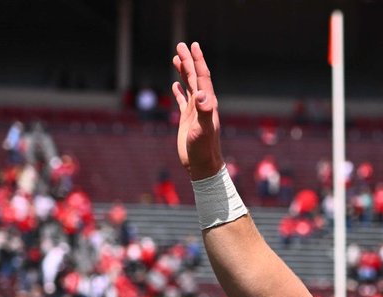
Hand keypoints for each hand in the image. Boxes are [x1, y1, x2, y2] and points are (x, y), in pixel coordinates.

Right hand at [171, 42, 223, 179]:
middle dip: (188, 61)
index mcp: (207, 103)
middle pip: (194, 77)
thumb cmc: (204, 149)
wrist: (203, 165)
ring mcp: (195, 111)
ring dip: (183, 72)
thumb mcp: (203, 129)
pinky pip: (183, 101)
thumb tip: (199, 93)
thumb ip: (204, 111)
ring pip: (188, 86)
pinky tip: (175, 86)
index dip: (198, 61)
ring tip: (176, 58)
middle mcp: (202, 104)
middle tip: (180, 45)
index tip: (193, 45)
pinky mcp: (188, 120)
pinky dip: (179, 91)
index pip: (202, 77)